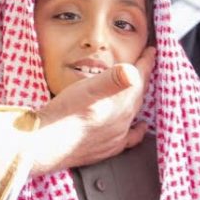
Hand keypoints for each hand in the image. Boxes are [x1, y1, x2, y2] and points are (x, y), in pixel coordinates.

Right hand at [29, 47, 154, 175]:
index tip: (152, 51)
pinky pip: (131, 137)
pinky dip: (138, 130)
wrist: (48, 144)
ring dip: (139, 98)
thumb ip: (113, 80)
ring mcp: (117, 135)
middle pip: (139, 93)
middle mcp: (123, 120)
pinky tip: (139, 128)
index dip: (146, 63)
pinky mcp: (108, 148)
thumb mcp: (87, 88)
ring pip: (135, 112)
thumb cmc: (65, 114)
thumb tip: (132, 71)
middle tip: (147, 63)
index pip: (138, 78)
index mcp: (120, 103)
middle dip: (144, 76)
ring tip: (141, 89)